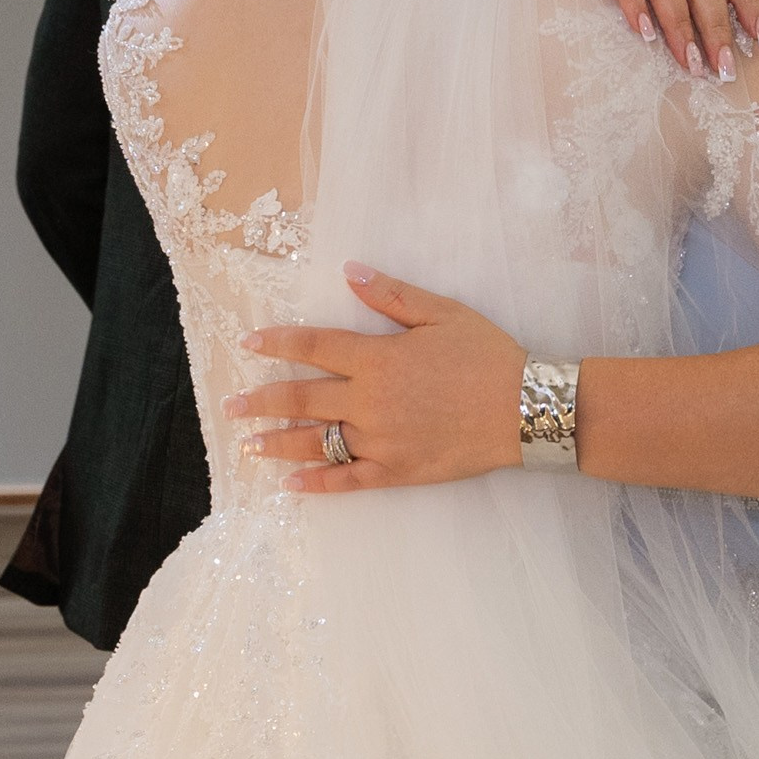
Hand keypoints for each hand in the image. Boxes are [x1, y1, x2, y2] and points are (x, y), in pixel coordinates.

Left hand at [228, 264, 523, 493]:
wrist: (527, 409)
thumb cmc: (488, 356)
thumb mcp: (443, 313)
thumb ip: (392, 296)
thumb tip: (350, 272)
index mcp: (378, 358)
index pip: (314, 346)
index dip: (278, 342)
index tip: (248, 342)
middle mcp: (370, 401)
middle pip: (302, 398)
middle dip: (262, 400)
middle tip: (231, 406)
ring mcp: (381, 440)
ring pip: (317, 442)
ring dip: (278, 443)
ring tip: (248, 446)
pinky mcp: (397, 470)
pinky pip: (348, 480)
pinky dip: (317, 483)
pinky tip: (291, 485)